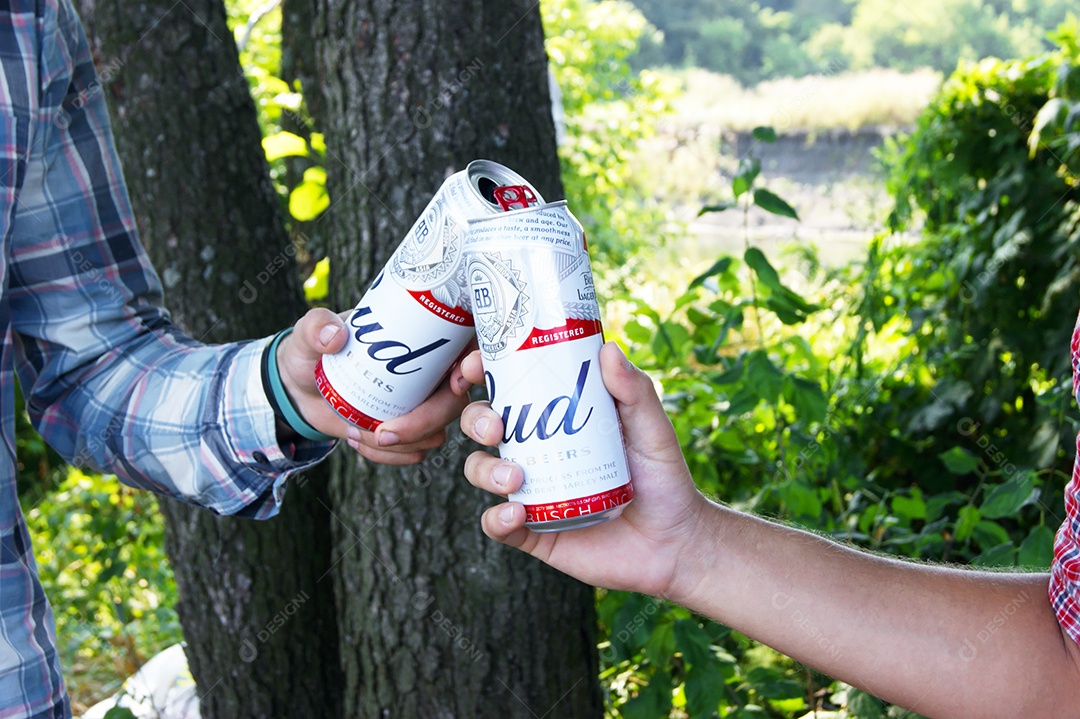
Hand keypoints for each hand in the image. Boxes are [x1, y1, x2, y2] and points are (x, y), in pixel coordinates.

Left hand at [276, 308, 469, 464]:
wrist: (301, 388)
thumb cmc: (313, 351)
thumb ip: (315, 327)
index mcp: (423, 336)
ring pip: (436, 433)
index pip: (467, 348)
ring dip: (399, 443)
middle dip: (424, 423)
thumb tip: (334, 337)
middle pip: (455, 402)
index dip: (474, 366)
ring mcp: (425, 404)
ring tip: (355, 430)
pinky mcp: (412, 430)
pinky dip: (387, 455)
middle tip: (381, 432)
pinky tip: (357, 439)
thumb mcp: (309, 334)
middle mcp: (433, 372)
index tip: (455, 380)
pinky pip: (416, 452)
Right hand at [457, 341, 713, 600]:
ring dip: (486, 470)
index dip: (484, 372)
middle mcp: (538, 451)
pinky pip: (497, 524)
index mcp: (558, 418)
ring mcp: (532, 491)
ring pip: (481, 471)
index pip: (511, 386)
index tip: (475, 366)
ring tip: (516, 479)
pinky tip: (517, 513)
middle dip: (477, 420)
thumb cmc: (664, 480)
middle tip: (496, 428)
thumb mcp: (652, 429)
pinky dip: (497, 518)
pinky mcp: (534, 531)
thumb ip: (635, 391)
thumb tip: (609, 348)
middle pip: (484, 425)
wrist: (674, 545)